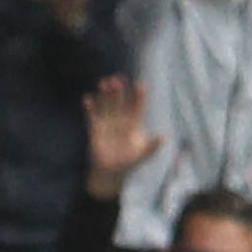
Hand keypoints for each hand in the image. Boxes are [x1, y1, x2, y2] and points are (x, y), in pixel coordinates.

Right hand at [83, 76, 163, 195]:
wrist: (111, 172)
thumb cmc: (129, 162)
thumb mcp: (143, 155)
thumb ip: (152, 146)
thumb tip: (163, 137)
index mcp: (134, 123)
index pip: (138, 106)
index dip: (139, 96)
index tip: (140, 85)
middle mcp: (121, 119)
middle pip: (120, 101)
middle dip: (119, 90)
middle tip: (118, 79)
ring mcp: (108, 123)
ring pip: (106, 105)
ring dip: (104, 94)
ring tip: (103, 82)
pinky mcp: (96, 129)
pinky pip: (93, 116)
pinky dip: (90, 107)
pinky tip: (87, 98)